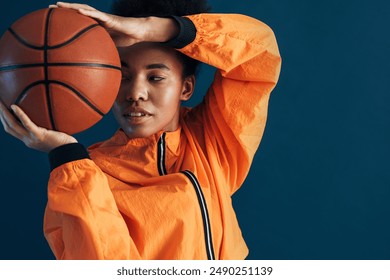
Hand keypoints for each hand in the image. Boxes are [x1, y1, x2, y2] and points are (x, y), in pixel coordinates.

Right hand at [0, 101, 76, 152]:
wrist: (70, 151)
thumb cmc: (66, 143)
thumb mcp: (53, 135)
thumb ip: (48, 128)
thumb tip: (51, 115)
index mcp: (29, 140)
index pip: (12, 130)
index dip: (5, 120)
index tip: (2, 111)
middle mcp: (28, 140)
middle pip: (8, 127)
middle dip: (1, 115)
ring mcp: (32, 138)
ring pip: (12, 125)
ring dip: (4, 113)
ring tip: (0, 102)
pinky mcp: (39, 135)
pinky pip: (26, 124)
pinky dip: (19, 114)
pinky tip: (13, 106)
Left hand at [49, 2, 178, 45]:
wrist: (139, 32)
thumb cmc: (127, 39)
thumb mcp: (111, 48)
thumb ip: (102, 53)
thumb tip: (95, 67)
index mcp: (96, 25)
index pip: (78, 21)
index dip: (66, 20)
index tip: (52, 20)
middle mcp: (97, 19)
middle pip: (77, 12)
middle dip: (63, 10)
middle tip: (48, 10)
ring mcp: (103, 17)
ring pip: (84, 9)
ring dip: (71, 7)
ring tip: (59, 5)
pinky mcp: (110, 18)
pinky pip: (97, 14)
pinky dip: (87, 13)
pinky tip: (78, 11)